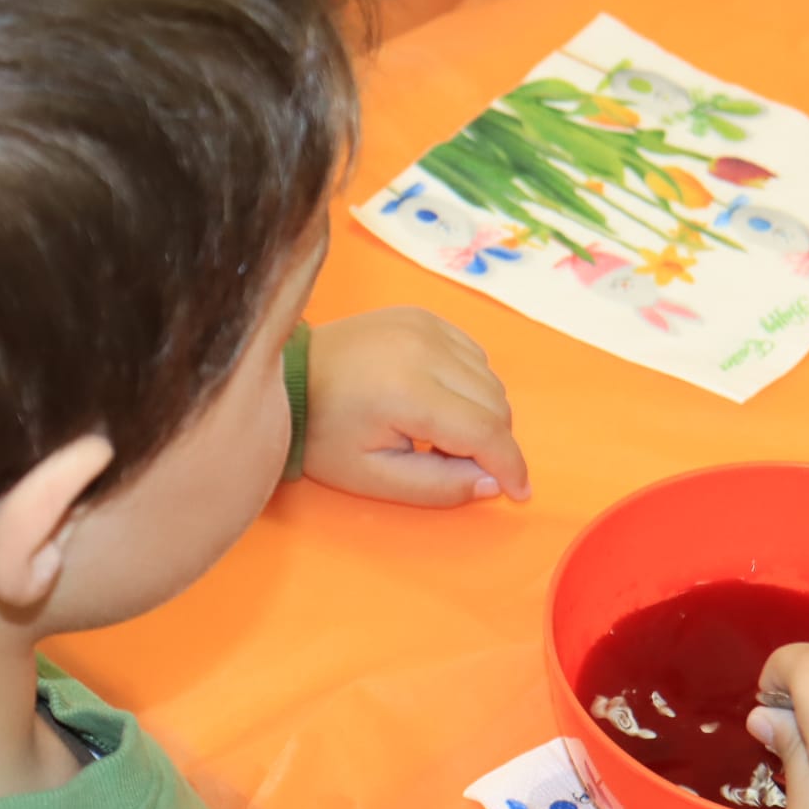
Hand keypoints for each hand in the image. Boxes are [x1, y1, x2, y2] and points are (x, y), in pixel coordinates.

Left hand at [301, 308, 530, 507]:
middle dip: (492, 443)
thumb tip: (492, 483)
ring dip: (483, 413)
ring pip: (491, 379)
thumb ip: (439, 487)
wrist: (288, 377)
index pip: (485, 431)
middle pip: (496, 404)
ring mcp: (426, 326)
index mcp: (408, 391)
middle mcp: (425, 348)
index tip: (519, 492)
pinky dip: (471, 384)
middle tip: (459, 463)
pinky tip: (439, 400)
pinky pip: (474, 355)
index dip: (510, 466)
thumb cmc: (325, 437)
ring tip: (441, 432)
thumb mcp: (376, 478)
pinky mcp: (424, 316)